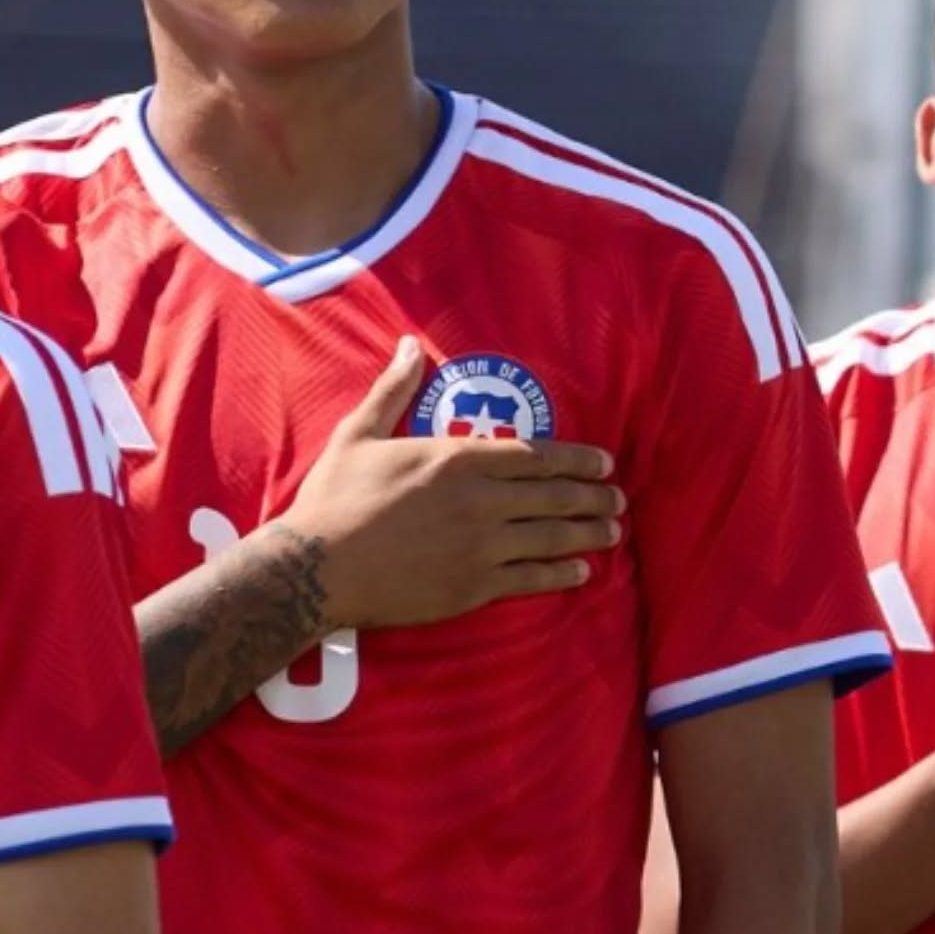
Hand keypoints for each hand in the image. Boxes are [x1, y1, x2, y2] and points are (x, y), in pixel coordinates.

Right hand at [280, 336, 623, 629]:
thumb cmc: (335, 496)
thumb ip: (394, 390)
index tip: (603, 463)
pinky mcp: (473, 588)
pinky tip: (581, 572)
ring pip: (550, 537)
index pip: (534, 456)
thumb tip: (408, 345)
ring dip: (588, 533)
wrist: (316, 567)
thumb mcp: (359, 433)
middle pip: (552, 496)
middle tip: (618, 498)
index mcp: (456, 458)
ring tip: (612, 531)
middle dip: (592, 496)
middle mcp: (479, 501)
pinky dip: (562, 574)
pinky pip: (531, 580)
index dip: (575, 460)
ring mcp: (481, 547)